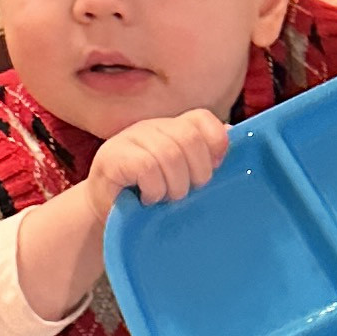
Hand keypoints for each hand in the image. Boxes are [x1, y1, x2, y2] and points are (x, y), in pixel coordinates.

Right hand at [14, 111, 230, 318]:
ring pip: (169, 154)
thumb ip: (202, 157)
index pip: (201, 118)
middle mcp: (151, 128)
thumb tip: (230, 135)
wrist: (106, 217)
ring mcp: (129, 139)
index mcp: (171, 129)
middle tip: (186, 193)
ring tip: (164, 199)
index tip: (214, 169)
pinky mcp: (112, 158)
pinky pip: (146, 167)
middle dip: (196, 173)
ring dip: (174, 186)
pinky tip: (147, 199)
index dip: (215, 142)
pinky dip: (153, 189)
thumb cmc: (147, 199)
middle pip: (189, 137)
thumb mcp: (180, 179)